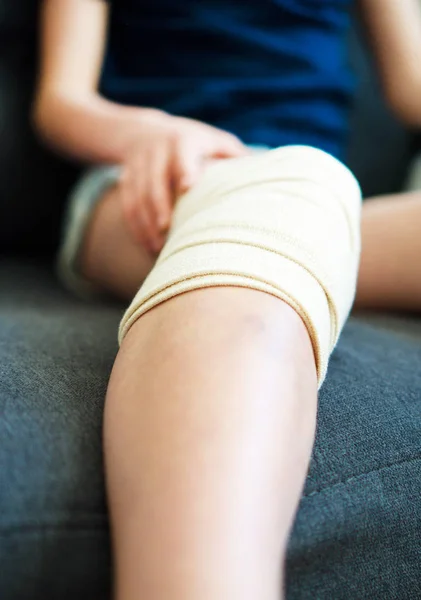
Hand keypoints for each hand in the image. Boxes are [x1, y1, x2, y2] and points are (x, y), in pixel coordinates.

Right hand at [117, 110, 248, 253]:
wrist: (141, 131)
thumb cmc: (194, 144)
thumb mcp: (216, 142)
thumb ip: (236, 158)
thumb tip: (272, 178)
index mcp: (183, 141)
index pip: (182, 153)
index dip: (184, 167)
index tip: (188, 185)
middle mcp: (157, 150)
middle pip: (154, 180)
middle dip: (159, 206)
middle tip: (167, 232)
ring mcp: (138, 164)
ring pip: (137, 195)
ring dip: (146, 223)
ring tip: (157, 250)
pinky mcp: (125, 178)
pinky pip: (127, 204)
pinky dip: (136, 226)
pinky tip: (147, 246)